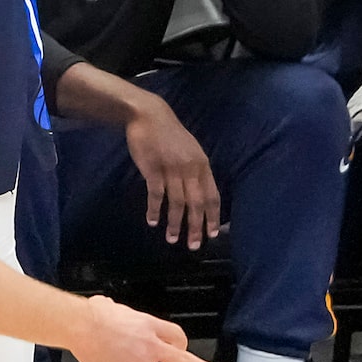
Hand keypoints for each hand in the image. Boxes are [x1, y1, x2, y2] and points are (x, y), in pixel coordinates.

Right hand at [68, 295, 222, 361]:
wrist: (82, 327)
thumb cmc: (96, 313)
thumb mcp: (115, 306)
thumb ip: (120, 312)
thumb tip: (106, 306)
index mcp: (151, 328)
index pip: (177, 335)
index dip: (181, 341)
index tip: (181, 345)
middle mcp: (149, 347)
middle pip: (182, 360)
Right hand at [123, 92, 221, 248]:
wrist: (148, 115)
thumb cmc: (170, 134)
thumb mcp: (191, 150)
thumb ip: (196, 171)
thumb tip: (200, 195)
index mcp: (202, 164)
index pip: (212, 195)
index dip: (212, 216)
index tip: (212, 234)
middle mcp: (190, 169)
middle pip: (196, 203)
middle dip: (196, 227)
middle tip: (194, 246)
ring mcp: (171, 169)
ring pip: (177, 202)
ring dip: (175, 223)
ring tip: (172, 239)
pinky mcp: (153, 169)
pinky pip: (156, 194)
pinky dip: (154, 209)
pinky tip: (152, 220)